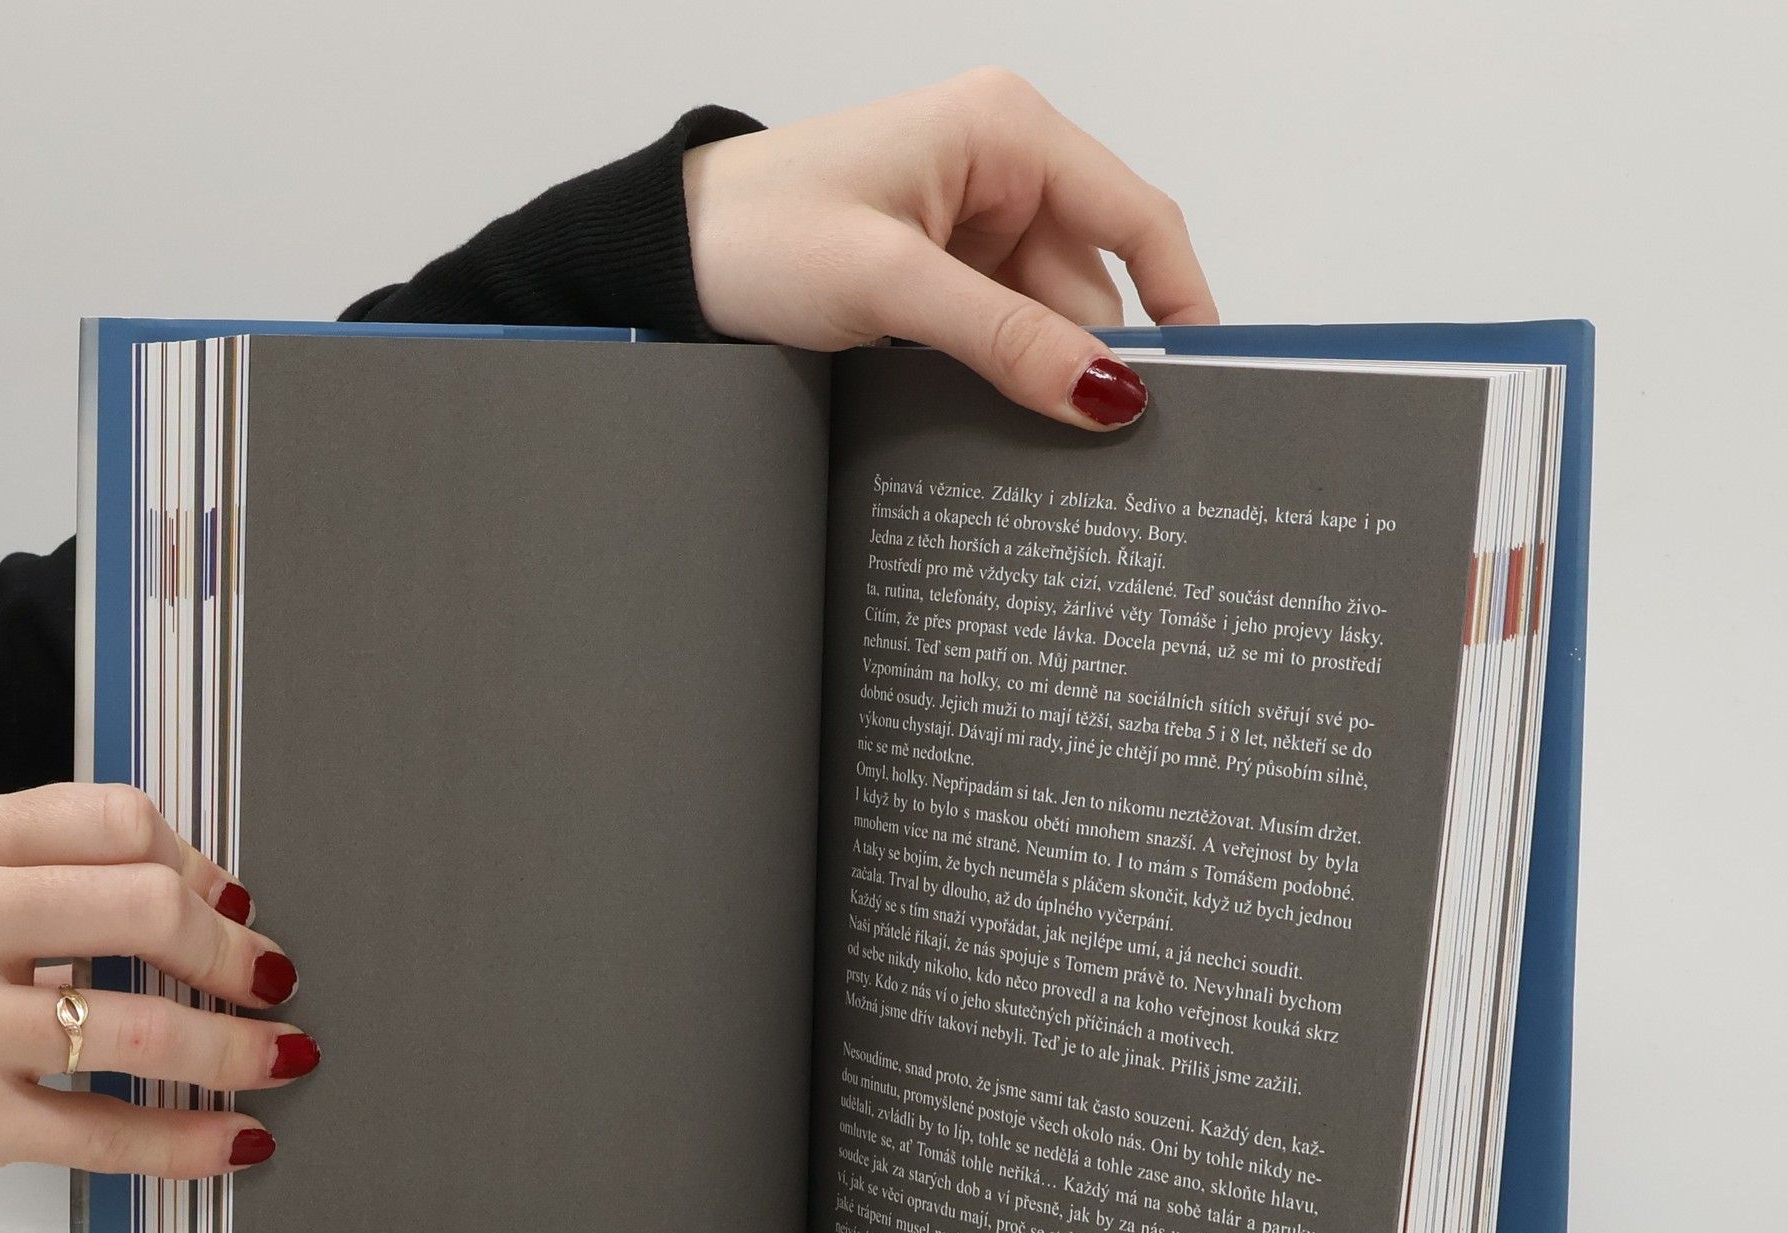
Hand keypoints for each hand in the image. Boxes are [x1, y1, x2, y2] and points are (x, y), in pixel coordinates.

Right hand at [0, 783, 316, 1222]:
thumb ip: (55, 875)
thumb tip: (211, 900)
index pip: (115, 822)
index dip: (198, 867)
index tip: (234, 905)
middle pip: (144, 910)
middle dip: (232, 952)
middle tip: (269, 980)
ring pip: (143, 1028)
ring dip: (237, 1049)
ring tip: (278, 1054)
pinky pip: (108, 1131)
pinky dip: (192, 1140)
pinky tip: (239, 1136)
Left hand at [683, 68, 1215, 429]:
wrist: (665, 260)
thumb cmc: (757, 233)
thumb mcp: (890, 286)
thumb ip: (1007, 339)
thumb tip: (1109, 394)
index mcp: (1006, 132)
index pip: (1136, 217)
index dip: (1182, 301)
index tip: (1208, 385)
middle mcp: (1001, 172)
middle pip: (1092, 287)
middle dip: (1095, 366)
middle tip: (1112, 459)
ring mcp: (969, 229)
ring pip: (1046, 324)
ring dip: (1041, 383)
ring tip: (1042, 456)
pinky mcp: (938, 278)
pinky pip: (1000, 336)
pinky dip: (1003, 382)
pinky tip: (1000, 429)